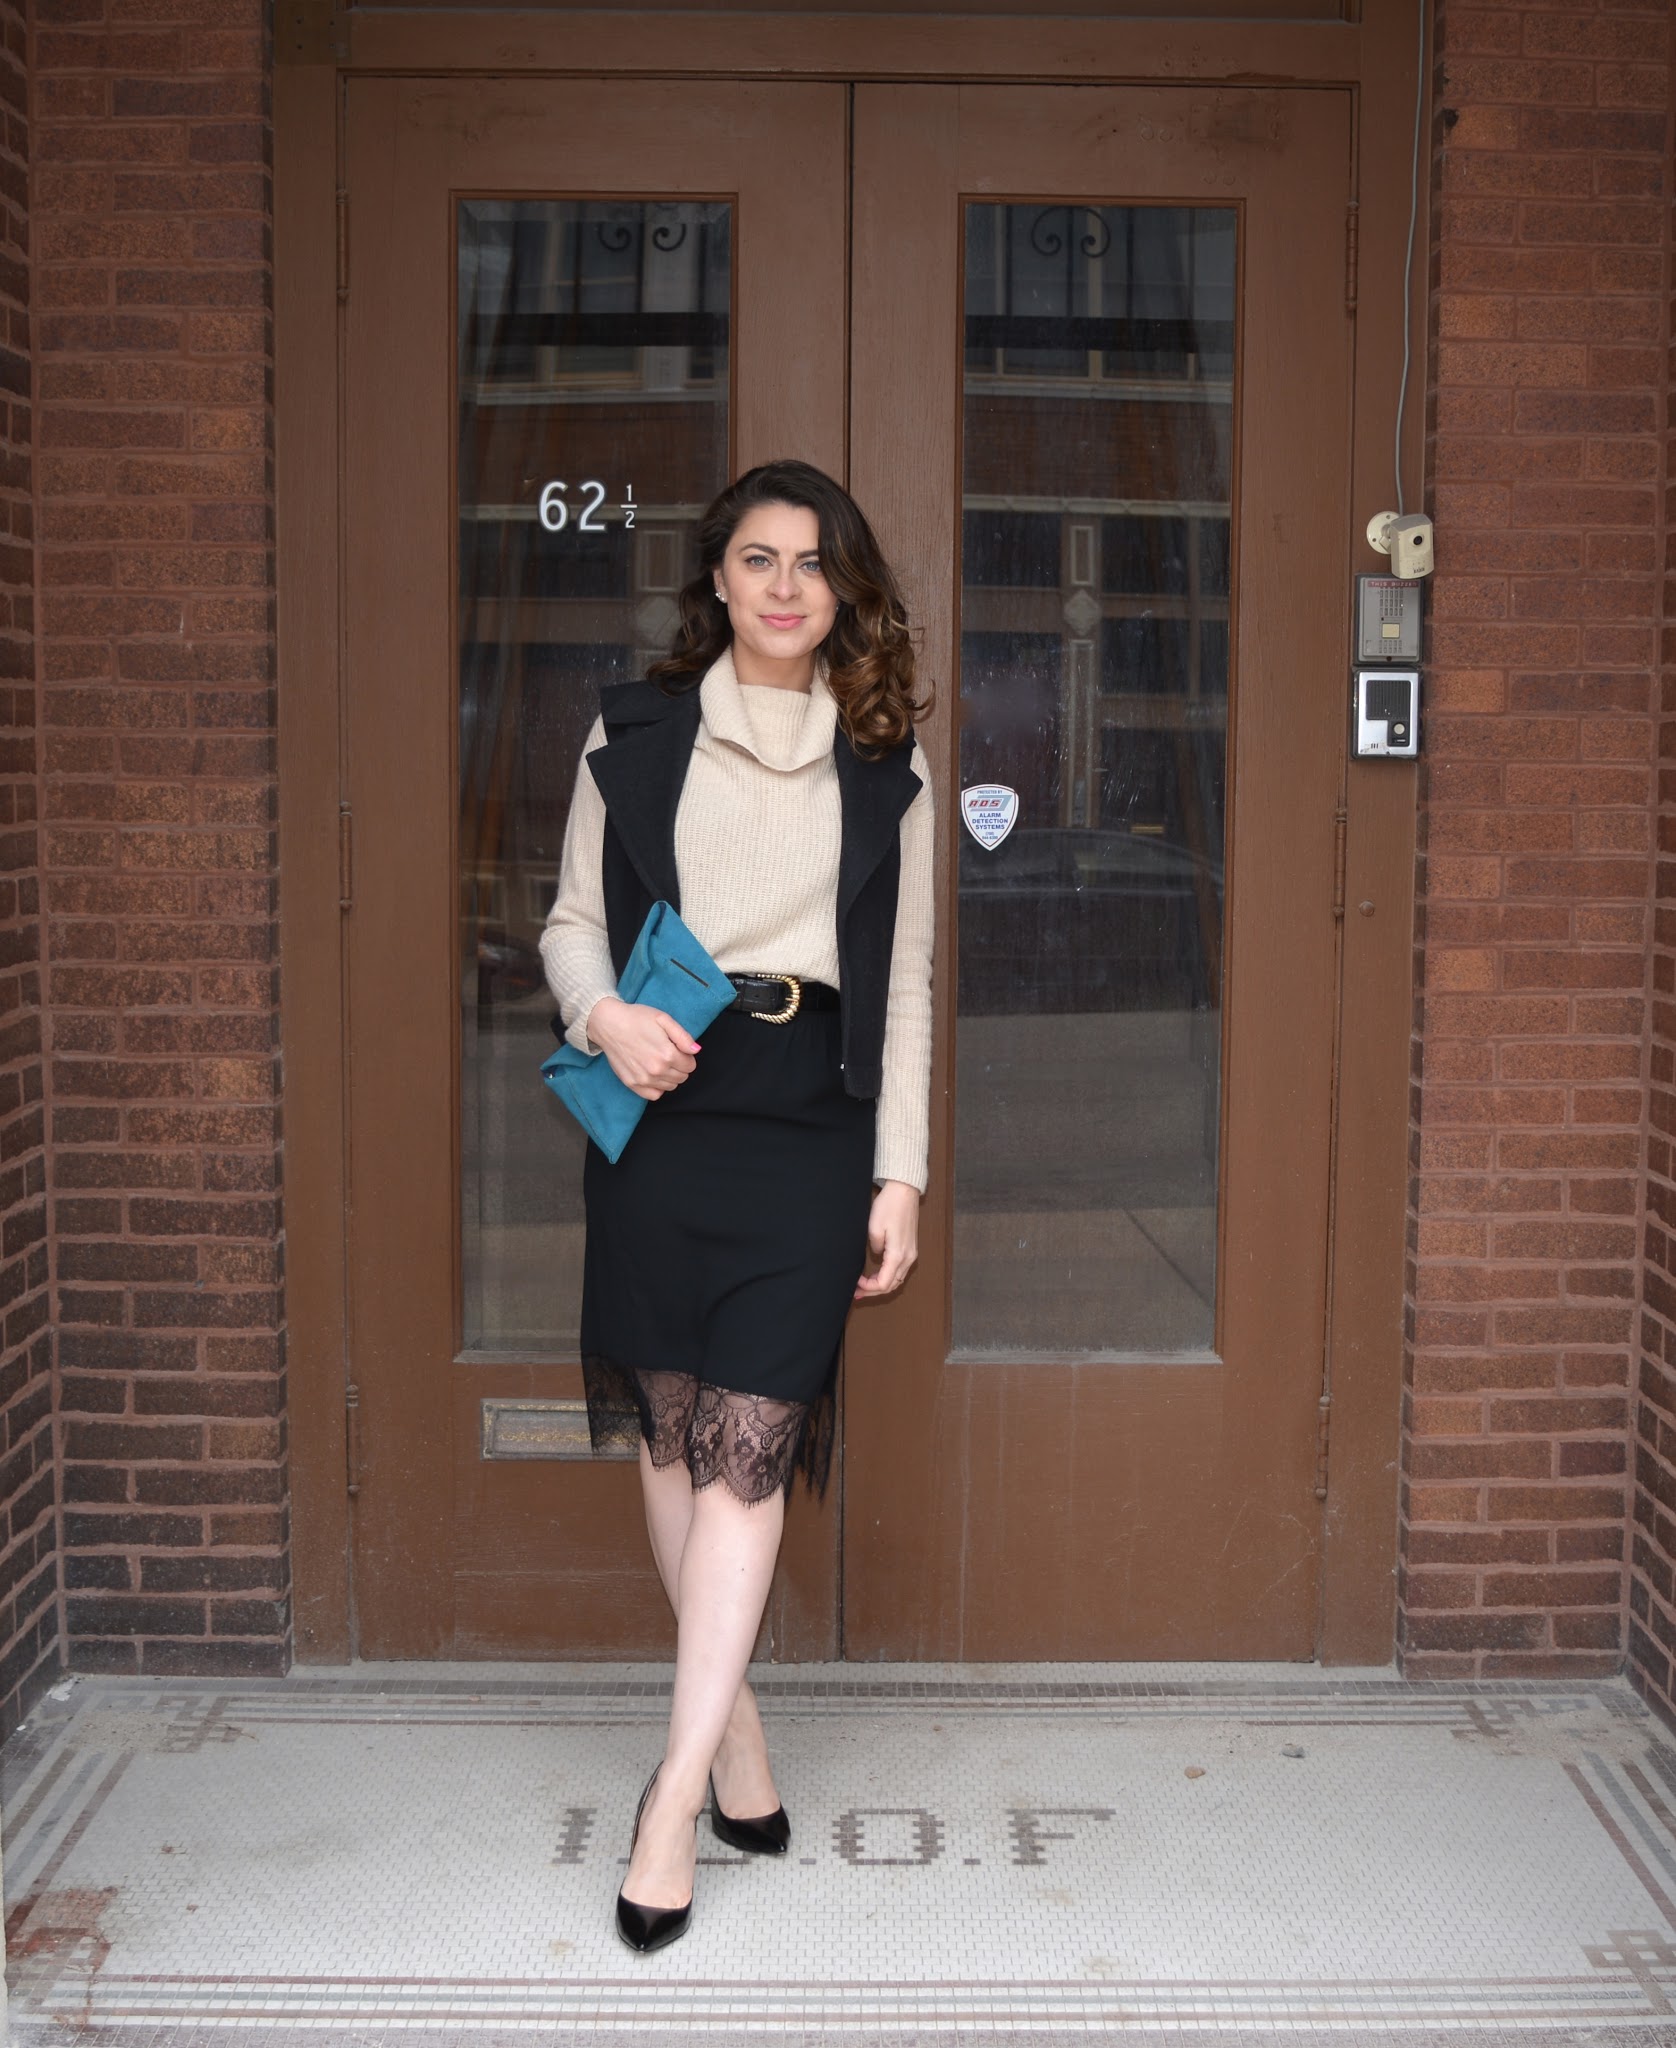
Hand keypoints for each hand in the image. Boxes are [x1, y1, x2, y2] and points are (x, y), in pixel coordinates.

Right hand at [585, 996, 700, 1100]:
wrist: (609, 1024)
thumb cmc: (636, 1018)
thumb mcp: (663, 1019)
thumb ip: (683, 1036)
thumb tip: (696, 1050)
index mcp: (668, 1054)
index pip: (690, 1066)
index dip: (686, 1056)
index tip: (677, 1049)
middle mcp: (657, 1070)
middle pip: (682, 1077)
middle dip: (679, 1066)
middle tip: (667, 1053)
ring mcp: (644, 1079)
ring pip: (670, 1087)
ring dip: (669, 1076)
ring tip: (658, 1061)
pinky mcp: (632, 1084)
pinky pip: (654, 1095)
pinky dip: (657, 1087)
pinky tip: (652, 1074)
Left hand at [854, 1180, 919, 1299]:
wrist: (904, 1191)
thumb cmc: (889, 1206)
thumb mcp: (874, 1228)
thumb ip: (874, 1247)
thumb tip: (876, 1255)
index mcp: (898, 1255)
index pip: (884, 1284)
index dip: (869, 1288)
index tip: (856, 1283)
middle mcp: (908, 1257)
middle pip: (892, 1285)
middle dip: (873, 1291)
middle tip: (856, 1292)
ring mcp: (912, 1253)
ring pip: (897, 1279)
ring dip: (881, 1285)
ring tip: (864, 1286)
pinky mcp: (911, 1248)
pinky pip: (900, 1270)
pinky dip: (888, 1276)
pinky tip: (877, 1274)